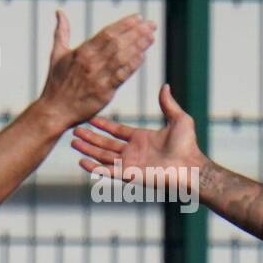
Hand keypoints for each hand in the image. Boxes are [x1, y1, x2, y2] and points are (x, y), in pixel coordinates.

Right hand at [38, 10, 155, 130]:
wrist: (55, 110)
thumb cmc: (56, 83)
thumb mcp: (56, 54)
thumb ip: (61, 32)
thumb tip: (59, 12)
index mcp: (81, 52)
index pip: (107, 33)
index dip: (125, 24)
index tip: (138, 17)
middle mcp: (91, 62)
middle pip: (118, 42)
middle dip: (136, 32)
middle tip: (151, 25)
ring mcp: (98, 77)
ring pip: (122, 57)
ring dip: (139, 46)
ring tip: (151, 37)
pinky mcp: (104, 92)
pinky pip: (122, 76)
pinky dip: (133, 65)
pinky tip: (143, 57)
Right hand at [71, 84, 208, 194]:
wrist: (190, 167)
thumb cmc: (188, 146)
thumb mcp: (179, 119)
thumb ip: (168, 104)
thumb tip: (165, 86)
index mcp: (141, 139)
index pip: (117, 131)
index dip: (103, 125)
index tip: (90, 119)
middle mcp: (133, 152)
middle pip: (105, 143)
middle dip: (90, 137)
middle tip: (74, 130)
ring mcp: (130, 164)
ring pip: (102, 156)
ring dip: (87, 149)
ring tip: (73, 142)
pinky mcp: (129, 175)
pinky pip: (107, 171)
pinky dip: (94, 167)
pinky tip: (81, 161)